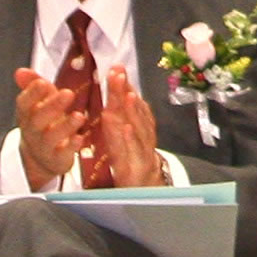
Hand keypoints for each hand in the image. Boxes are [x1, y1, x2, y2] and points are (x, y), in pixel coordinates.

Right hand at [13, 67, 84, 189]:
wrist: (41, 157)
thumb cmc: (43, 122)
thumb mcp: (39, 103)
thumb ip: (33, 86)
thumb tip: (20, 71)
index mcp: (27, 114)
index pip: (24, 103)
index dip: (32, 94)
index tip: (42, 83)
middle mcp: (33, 130)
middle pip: (38, 119)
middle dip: (52, 106)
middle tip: (68, 93)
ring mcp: (44, 146)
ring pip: (51, 137)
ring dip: (65, 126)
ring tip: (79, 116)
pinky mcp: (57, 159)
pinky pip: (63, 154)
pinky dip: (71, 146)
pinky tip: (80, 137)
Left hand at [95, 68, 166, 188]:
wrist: (143, 188)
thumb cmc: (131, 159)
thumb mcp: (123, 136)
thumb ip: (119, 115)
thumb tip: (113, 91)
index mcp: (138, 126)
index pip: (132, 102)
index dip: (125, 85)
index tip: (117, 68)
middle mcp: (143, 135)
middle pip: (136, 111)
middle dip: (127, 92)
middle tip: (118, 75)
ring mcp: (143, 150)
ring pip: (139, 128)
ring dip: (134, 111)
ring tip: (127, 95)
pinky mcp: (138, 166)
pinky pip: (135, 151)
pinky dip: (132, 139)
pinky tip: (127, 128)